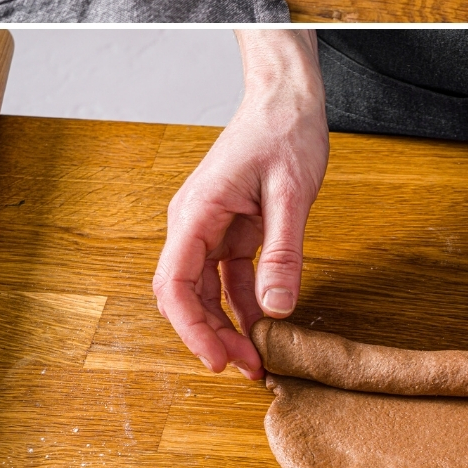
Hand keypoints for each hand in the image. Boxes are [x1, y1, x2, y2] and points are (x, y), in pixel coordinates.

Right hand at [152, 31, 327, 378]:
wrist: (287, 98)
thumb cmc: (285, 131)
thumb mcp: (292, 194)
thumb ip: (284, 252)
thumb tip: (276, 309)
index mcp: (198, 211)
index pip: (175, 282)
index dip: (192, 328)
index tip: (216, 360)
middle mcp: (194, 222)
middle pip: (185, 295)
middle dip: (210, 336)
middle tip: (247, 369)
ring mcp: (210, 226)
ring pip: (206, 291)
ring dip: (227, 326)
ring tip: (257, 360)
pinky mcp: (230, 228)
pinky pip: (229, 276)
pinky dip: (244, 303)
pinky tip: (265, 326)